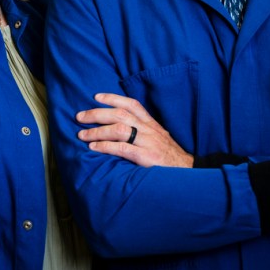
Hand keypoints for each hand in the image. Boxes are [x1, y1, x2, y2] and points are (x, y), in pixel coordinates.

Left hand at [75, 92, 193, 167]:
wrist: (189, 173)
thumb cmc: (169, 157)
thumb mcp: (158, 139)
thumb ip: (142, 132)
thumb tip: (118, 128)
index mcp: (151, 124)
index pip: (131, 104)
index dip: (113, 98)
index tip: (96, 96)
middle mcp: (149, 129)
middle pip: (120, 114)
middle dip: (97, 114)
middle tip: (80, 117)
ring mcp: (149, 142)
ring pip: (119, 129)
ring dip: (97, 131)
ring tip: (82, 135)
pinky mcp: (147, 157)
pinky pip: (122, 148)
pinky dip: (105, 146)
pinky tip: (93, 148)